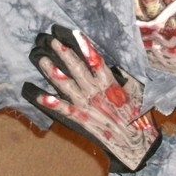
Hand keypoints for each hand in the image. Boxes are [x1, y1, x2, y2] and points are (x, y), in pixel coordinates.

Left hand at [22, 25, 159, 171]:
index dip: (84, 47)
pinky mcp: (81, 118)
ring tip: (42, 60)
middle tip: (51, 41)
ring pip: (66, 85)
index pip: (95, 61)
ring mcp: (86, 105)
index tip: (74, 34)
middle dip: (64, 54)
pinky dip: (51, 103)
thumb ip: (122, 76)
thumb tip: (113, 63)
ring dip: (53, 72)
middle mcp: (96, 92)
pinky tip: (38, 96)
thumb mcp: (135, 90)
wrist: (134, 141)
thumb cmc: (137, 114)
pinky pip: (63, 109)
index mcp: (110, 83)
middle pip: (77, 69)